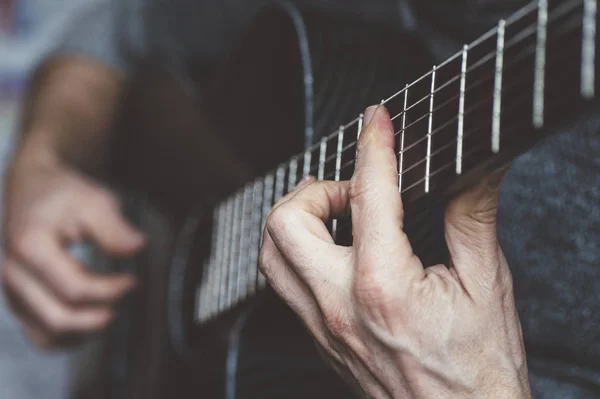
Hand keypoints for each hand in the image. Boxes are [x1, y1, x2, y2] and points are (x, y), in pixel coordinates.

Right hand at [2, 154, 144, 349]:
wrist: (33, 188)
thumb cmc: (62, 194)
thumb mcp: (93, 201)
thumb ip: (113, 228)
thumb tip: (137, 247)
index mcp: (29, 247)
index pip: (73, 288)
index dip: (109, 291)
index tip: (132, 281)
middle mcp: (12, 273)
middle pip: (59, 318)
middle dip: (98, 317)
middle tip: (124, 298)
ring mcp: (11, 290)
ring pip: (47, 334)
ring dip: (83, 331)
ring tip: (110, 310)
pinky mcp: (17, 300)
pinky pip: (39, 335)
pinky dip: (67, 336)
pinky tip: (90, 319)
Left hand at [259, 106, 530, 397]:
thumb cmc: (479, 369)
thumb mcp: (487, 284)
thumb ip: (472, 216)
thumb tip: (476, 168)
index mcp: (383, 286)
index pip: (367, 193)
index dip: (372, 144)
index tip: (376, 120)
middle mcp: (339, 306)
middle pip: (286, 221)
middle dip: (315, 188)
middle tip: (351, 187)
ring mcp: (322, 326)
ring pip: (270, 255)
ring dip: (293, 219)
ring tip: (330, 209)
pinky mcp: (319, 340)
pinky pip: (282, 285)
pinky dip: (294, 252)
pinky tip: (327, 249)